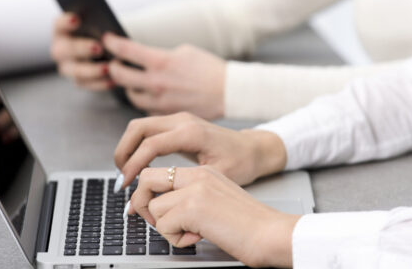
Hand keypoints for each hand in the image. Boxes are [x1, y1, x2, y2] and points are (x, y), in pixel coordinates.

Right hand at [50, 13, 112, 90]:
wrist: (108, 50)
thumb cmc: (102, 32)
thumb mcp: (100, 26)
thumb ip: (99, 25)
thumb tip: (108, 30)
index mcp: (63, 30)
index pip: (59, 24)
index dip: (65, 22)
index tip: (77, 19)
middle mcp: (60, 49)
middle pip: (65, 50)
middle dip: (82, 48)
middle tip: (98, 47)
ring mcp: (67, 66)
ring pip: (76, 71)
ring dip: (92, 70)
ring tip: (108, 68)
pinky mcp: (78, 80)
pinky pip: (87, 84)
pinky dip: (100, 83)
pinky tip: (113, 80)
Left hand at [102, 33, 225, 118]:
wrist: (228, 92)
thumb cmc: (209, 69)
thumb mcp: (184, 51)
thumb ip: (160, 54)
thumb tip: (143, 56)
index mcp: (161, 61)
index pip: (125, 50)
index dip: (112, 43)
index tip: (107, 39)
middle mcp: (156, 82)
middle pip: (119, 75)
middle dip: (113, 68)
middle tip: (114, 64)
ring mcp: (159, 100)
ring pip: (131, 95)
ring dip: (128, 87)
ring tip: (131, 81)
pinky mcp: (165, 114)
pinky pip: (146, 108)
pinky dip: (145, 101)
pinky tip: (150, 95)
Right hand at [114, 112, 286, 186]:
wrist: (253, 148)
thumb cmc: (239, 164)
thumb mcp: (213, 178)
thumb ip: (180, 189)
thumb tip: (158, 203)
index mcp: (191, 133)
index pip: (150, 145)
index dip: (132, 165)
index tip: (125, 185)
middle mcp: (182, 120)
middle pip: (137, 128)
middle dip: (123, 152)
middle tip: (121, 178)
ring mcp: (179, 118)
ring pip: (140, 125)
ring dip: (128, 147)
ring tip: (127, 172)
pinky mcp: (178, 122)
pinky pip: (149, 129)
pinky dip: (138, 144)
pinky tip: (139, 164)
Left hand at [128, 165, 299, 267]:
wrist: (270, 233)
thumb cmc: (248, 224)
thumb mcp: (216, 200)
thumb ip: (191, 198)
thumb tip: (160, 208)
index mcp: (203, 173)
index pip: (160, 173)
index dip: (147, 193)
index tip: (145, 209)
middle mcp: (197, 175)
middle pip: (146, 179)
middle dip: (141, 203)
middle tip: (156, 222)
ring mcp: (194, 189)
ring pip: (154, 208)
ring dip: (167, 228)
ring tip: (193, 233)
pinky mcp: (192, 207)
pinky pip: (164, 226)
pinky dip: (177, 239)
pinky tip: (199, 237)